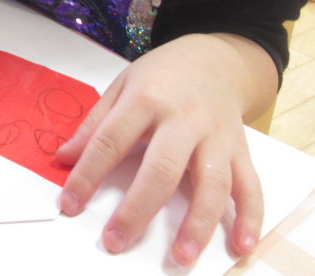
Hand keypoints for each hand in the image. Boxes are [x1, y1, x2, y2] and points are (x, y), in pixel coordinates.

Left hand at [55, 35, 267, 265]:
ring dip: (198, 224)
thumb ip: (94, 123)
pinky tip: (241, 246)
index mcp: (146, 98)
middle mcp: (184, 118)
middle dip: (137, 209)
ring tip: (180, 258)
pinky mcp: (241, 150)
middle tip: (115, 241)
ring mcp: (216, 136)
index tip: (69, 204)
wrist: (215, 58)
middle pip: (162, 168)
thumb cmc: (162, 76)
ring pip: (211, 183)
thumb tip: (63, 159)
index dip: (88, 174)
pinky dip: (250, 217)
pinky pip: (250, 186)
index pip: (111, 140)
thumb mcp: (122, 85)